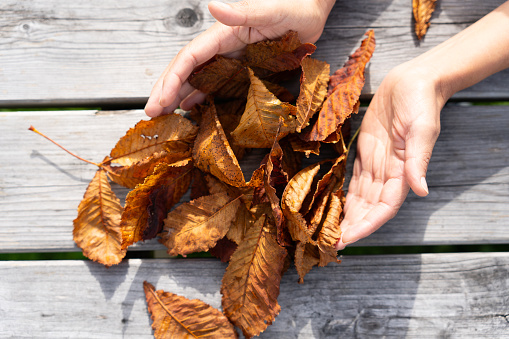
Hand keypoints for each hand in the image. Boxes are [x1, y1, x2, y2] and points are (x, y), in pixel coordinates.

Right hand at [145, 0, 335, 116]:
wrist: (312, 12)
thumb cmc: (296, 6)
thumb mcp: (272, 10)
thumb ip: (244, 11)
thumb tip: (213, 5)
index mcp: (225, 34)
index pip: (190, 57)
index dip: (172, 78)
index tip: (158, 99)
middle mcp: (223, 47)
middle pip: (187, 69)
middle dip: (167, 89)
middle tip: (152, 112)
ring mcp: (231, 58)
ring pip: (197, 78)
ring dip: (178, 94)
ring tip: (163, 113)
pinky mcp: (242, 67)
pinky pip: (215, 83)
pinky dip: (200, 95)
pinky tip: (190, 106)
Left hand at [336, 63, 445, 249]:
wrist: (412, 81)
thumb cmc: (421, 102)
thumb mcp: (422, 129)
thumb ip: (418, 160)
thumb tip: (422, 190)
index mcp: (403, 171)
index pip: (384, 208)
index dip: (366, 225)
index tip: (347, 240)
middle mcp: (389, 173)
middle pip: (369, 208)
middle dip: (351, 226)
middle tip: (328, 243)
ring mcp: (376, 163)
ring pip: (359, 197)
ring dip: (346, 215)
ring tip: (327, 231)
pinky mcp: (365, 151)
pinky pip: (353, 179)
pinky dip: (343, 194)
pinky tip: (331, 205)